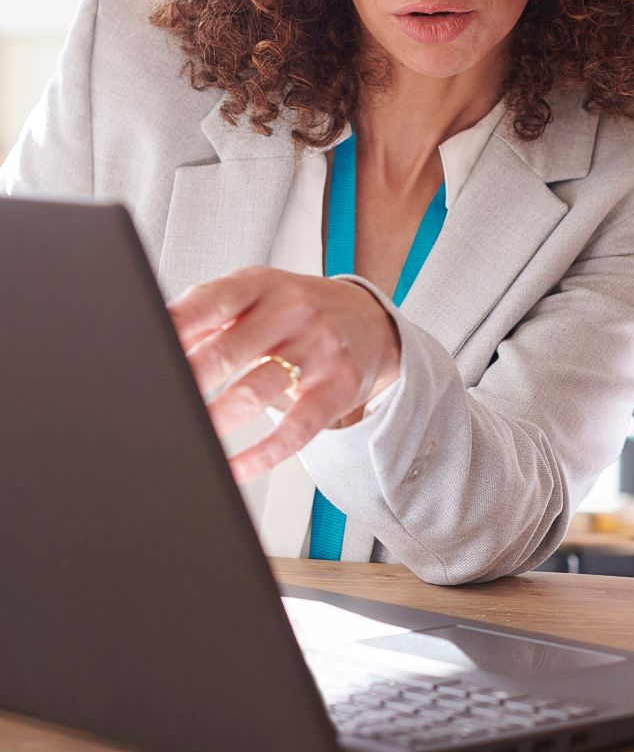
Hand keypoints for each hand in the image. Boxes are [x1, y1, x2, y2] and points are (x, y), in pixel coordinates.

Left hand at [167, 267, 400, 483]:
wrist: (370, 319)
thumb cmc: (297, 310)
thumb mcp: (254, 295)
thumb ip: (205, 315)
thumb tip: (150, 346)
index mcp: (260, 284)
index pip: (209, 302)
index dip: (172, 330)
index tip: (144, 356)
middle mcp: (292, 311)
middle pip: (228, 351)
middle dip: (188, 383)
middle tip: (160, 405)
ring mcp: (319, 348)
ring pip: (257, 392)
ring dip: (217, 420)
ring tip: (189, 437)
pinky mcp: (338, 387)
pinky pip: (296, 428)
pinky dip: (262, 455)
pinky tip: (236, 467)